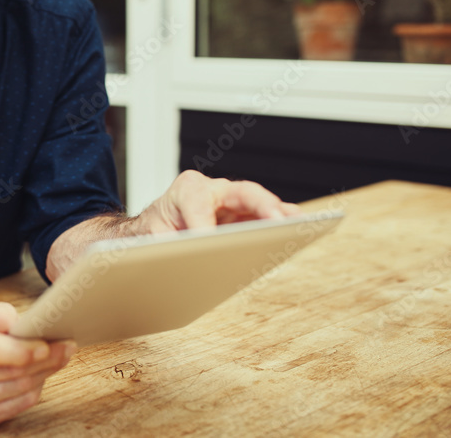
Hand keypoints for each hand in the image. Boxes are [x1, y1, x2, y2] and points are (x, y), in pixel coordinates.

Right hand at [0, 302, 74, 423]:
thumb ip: (2, 315)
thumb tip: (26, 326)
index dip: (20, 351)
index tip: (45, 346)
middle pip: (8, 372)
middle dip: (43, 360)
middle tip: (66, 347)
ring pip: (18, 389)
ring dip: (44, 373)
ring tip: (60, 357)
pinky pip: (19, 404)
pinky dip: (36, 388)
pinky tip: (43, 373)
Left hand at [139, 170, 300, 233]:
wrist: (156, 229)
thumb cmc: (155, 231)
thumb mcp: (152, 238)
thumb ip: (167, 245)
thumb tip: (187, 260)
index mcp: (186, 190)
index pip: (198, 202)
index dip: (204, 223)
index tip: (208, 240)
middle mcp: (212, 190)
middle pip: (242, 193)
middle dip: (261, 205)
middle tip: (277, 221)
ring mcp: (232, 202)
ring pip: (259, 203)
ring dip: (279, 214)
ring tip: (298, 226)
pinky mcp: (245, 216)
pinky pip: (265, 217)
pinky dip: (280, 223)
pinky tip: (296, 232)